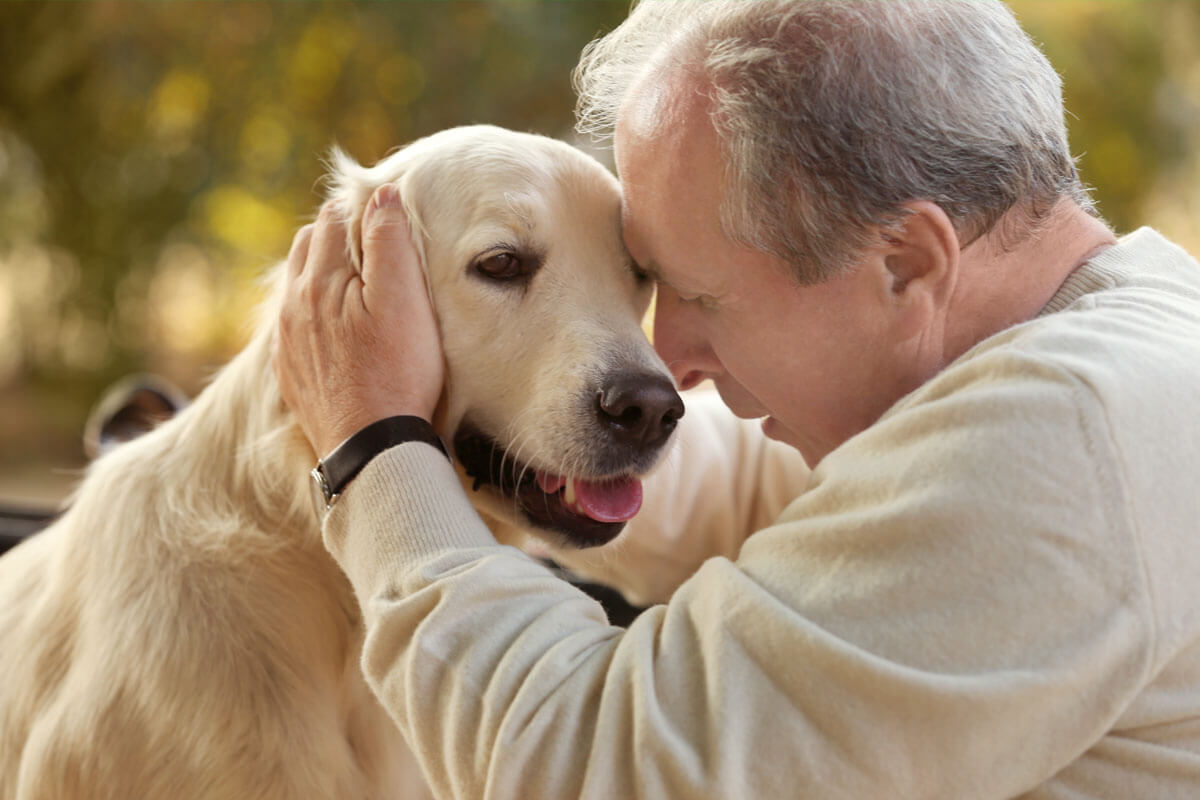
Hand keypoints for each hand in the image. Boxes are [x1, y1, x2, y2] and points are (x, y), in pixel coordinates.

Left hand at [274, 184, 443, 457]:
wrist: (371, 447)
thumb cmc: (397, 372)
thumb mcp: (405, 300)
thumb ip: (389, 241)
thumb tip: (380, 194)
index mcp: (319, 279)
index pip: (334, 218)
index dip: (361, 208)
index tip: (388, 214)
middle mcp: (293, 304)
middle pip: (310, 245)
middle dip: (340, 234)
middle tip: (376, 241)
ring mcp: (287, 340)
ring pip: (298, 282)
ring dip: (323, 269)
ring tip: (358, 279)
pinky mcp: (291, 371)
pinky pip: (294, 324)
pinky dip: (314, 309)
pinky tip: (338, 324)